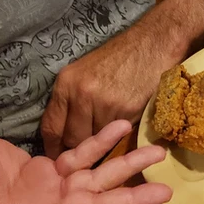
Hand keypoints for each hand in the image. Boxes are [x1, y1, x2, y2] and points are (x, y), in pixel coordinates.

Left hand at [41, 29, 174, 157]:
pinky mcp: (127, 111)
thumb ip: (71, 100)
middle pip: (73, 138)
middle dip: (78, 149)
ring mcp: (104, 104)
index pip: (50, 127)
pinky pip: (118, 134)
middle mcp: (81, 95)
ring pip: (96, 139)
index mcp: (66, 84)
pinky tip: (124, 127)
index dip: (53, 148)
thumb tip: (65, 133)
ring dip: (102, 142)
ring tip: (109, 137)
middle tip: (85, 155)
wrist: (152, 45)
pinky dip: (120, 134)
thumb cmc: (119, 58)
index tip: (58, 159)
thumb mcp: (85, 73)